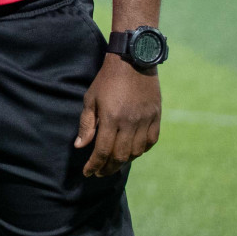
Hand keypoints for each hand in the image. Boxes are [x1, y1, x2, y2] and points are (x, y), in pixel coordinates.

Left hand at [75, 54, 160, 177]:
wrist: (133, 61)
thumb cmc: (107, 80)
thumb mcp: (90, 99)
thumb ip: (86, 125)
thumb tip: (80, 146)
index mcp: (111, 118)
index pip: (102, 151)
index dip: (94, 165)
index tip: (88, 173)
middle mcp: (130, 123)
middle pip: (120, 156)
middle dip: (108, 168)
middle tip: (99, 173)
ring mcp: (146, 121)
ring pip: (136, 152)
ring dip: (124, 161)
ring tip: (113, 163)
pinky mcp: (156, 117)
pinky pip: (150, 142)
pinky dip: (140, 151)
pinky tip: (131, 152)